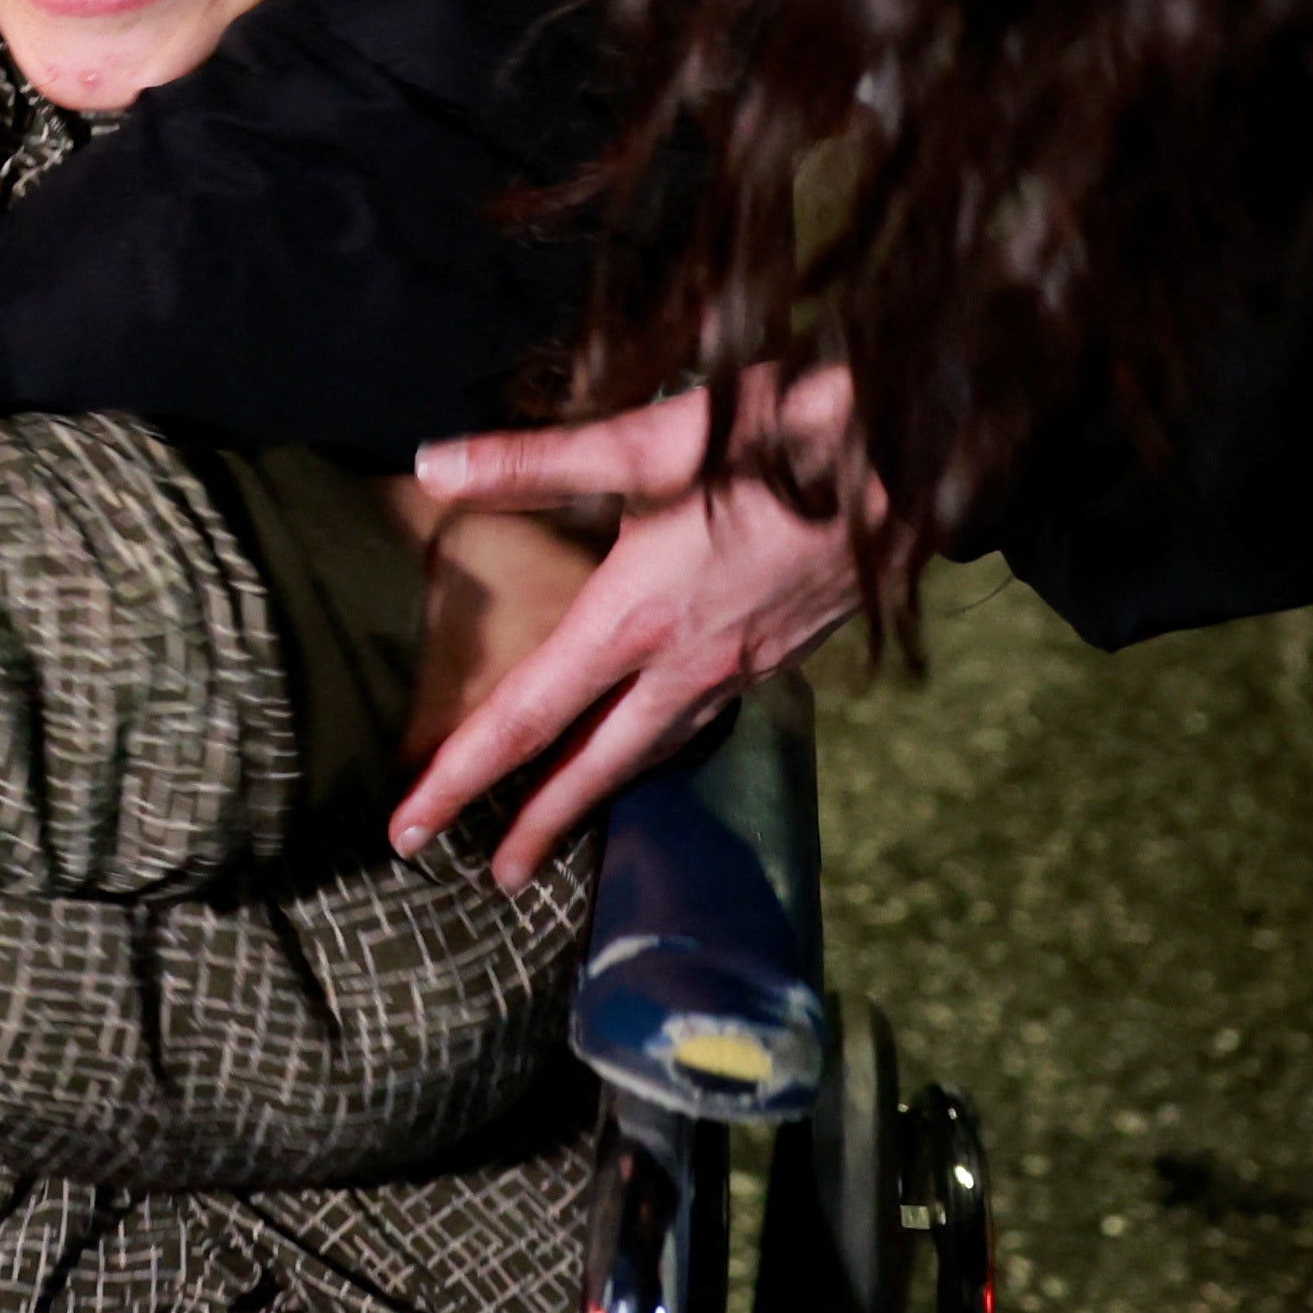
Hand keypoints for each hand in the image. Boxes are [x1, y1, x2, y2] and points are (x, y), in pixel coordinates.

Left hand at [389, 366, 883, 886]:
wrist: (905, 453)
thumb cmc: (771, 434)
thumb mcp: (641, 440)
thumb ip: (530, 462)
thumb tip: (430, 465)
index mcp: (634, 617)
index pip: (526, 717)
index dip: (460, 776)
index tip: (407, 827)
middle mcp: (683, 664)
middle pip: (592, 765)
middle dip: (535, 825)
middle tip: (489, 879)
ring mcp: (739, 669)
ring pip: (655, 751)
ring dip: (601, 794)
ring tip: (560, 827)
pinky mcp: (781, 656)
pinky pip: (704, 722)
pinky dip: (662, 750)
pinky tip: (655, 741)